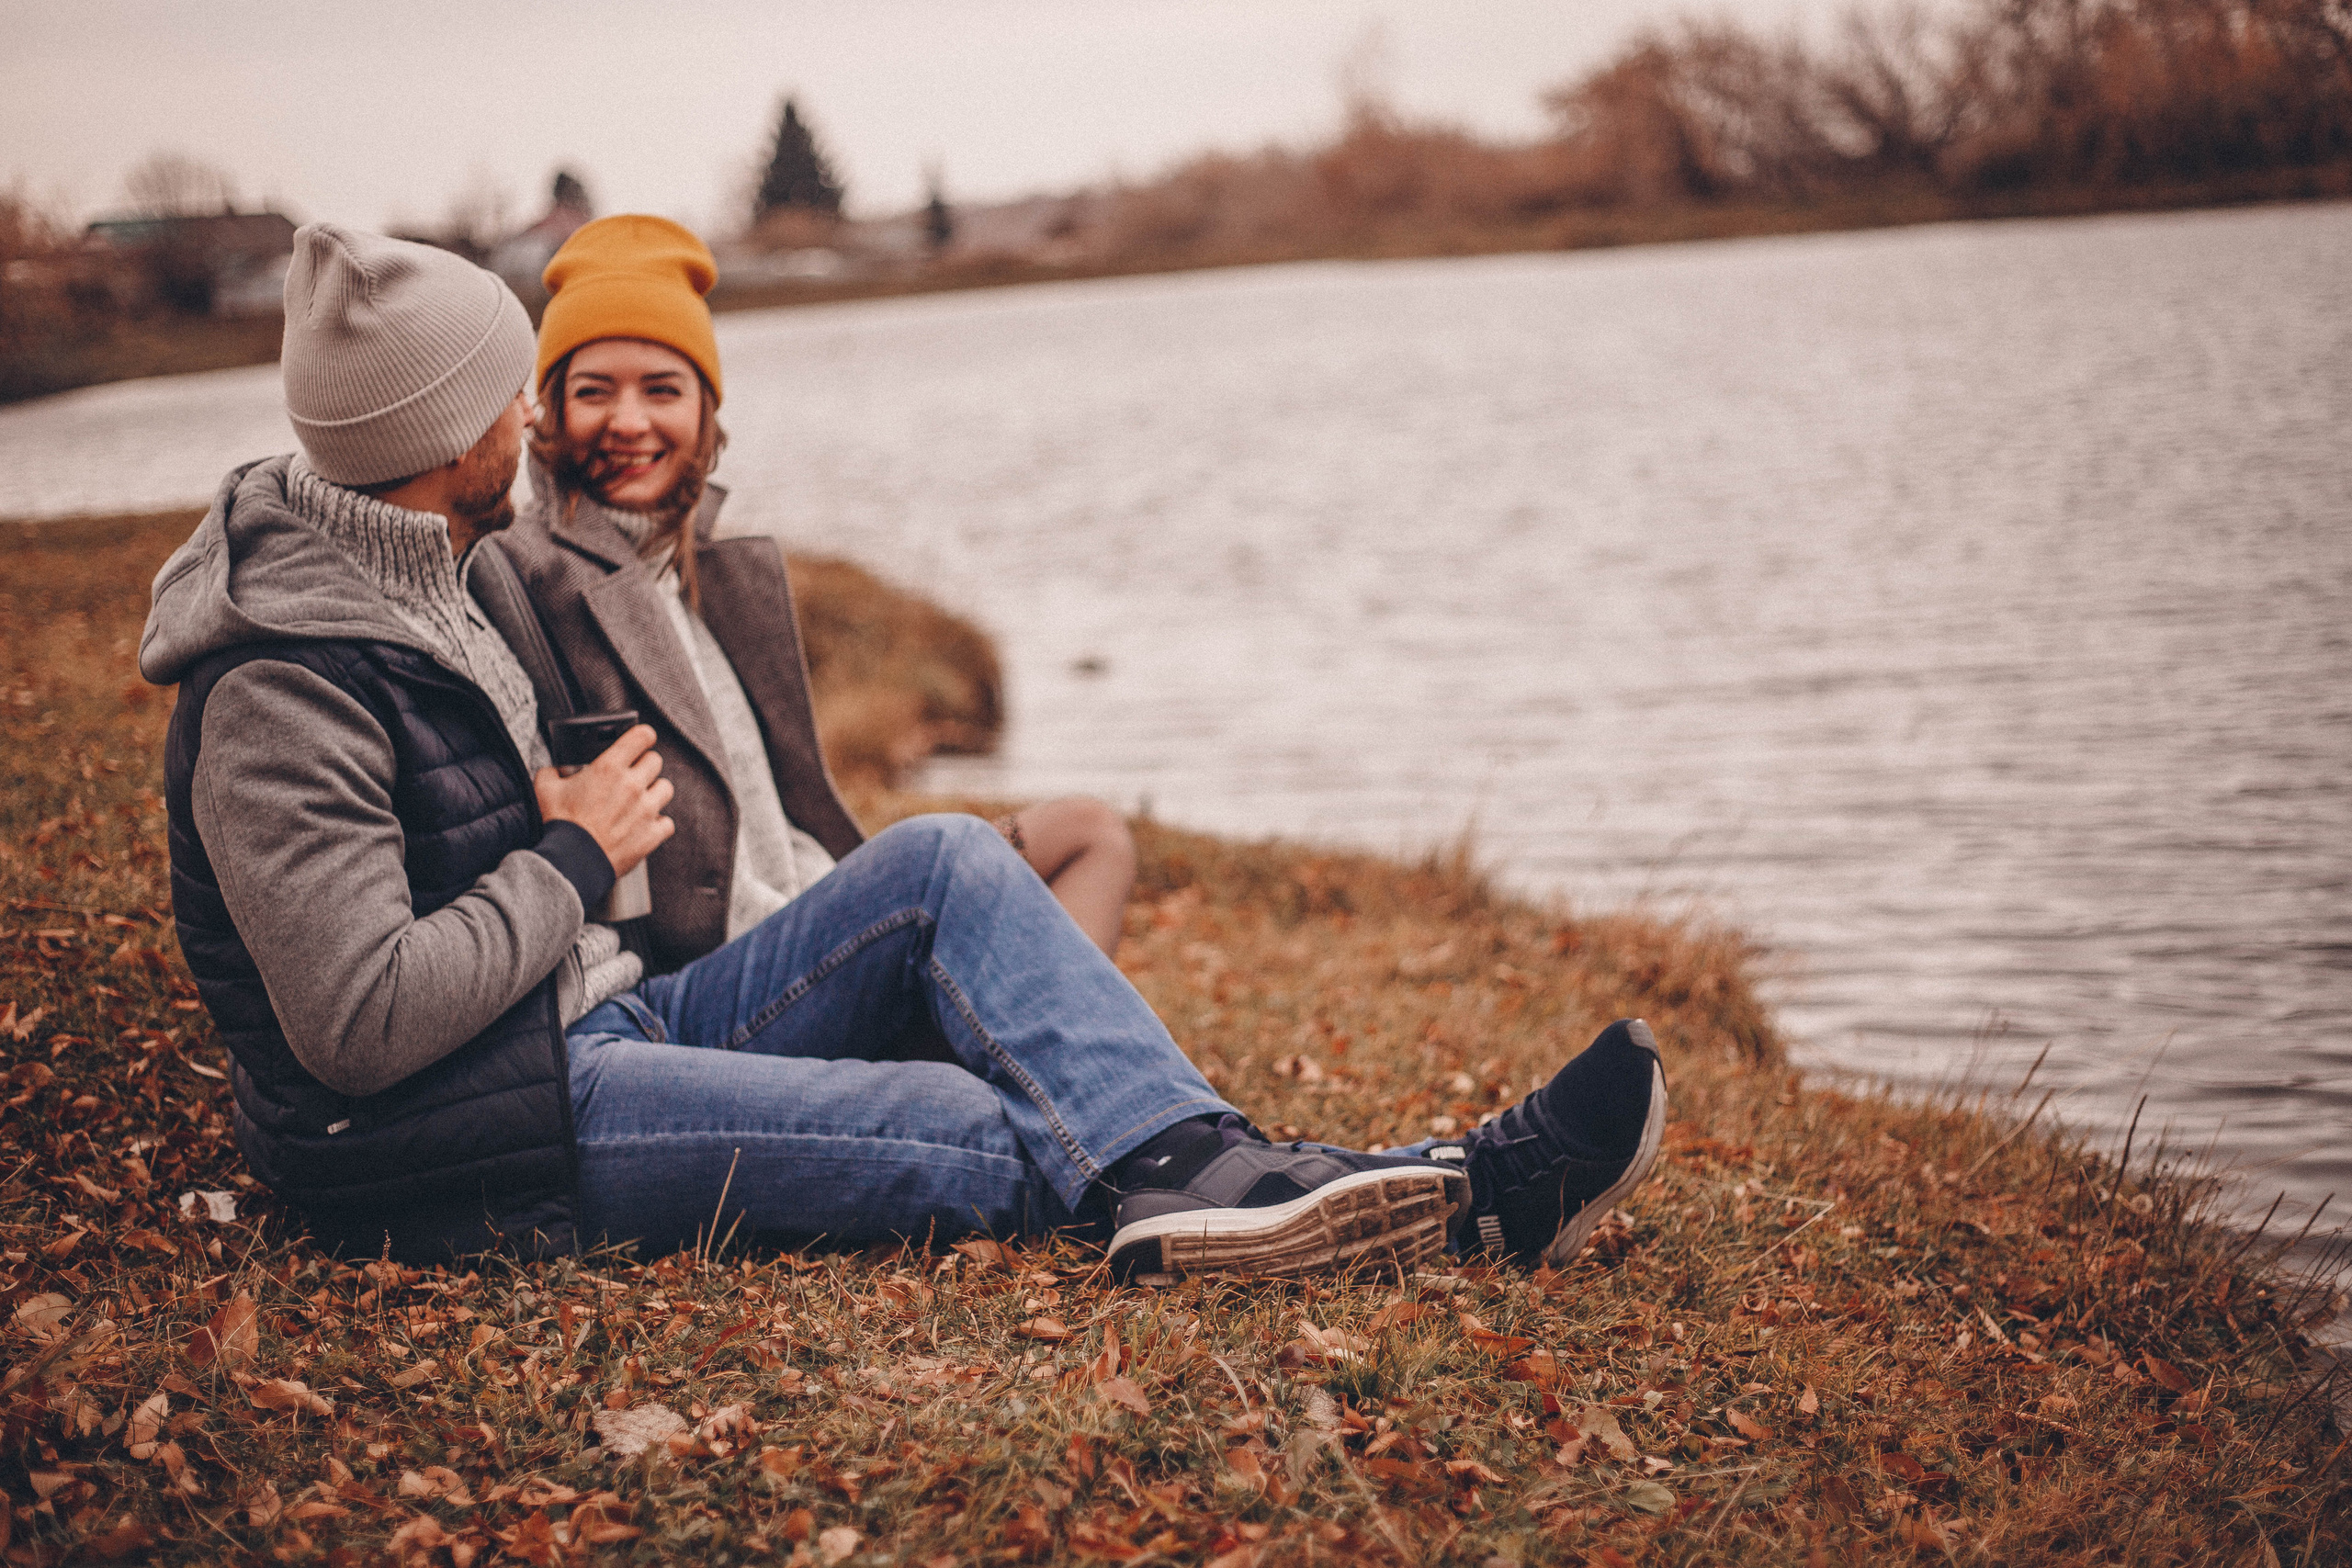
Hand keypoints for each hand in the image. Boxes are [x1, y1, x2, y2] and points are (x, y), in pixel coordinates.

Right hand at [534, 724, 674, 877]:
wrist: (572, 862)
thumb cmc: (560, 826)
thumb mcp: (545, 789)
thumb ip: (551, 772)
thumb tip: (555, 770)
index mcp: (609, 768)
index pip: (642, 736)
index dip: (642, 736)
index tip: (640, 740)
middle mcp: (632, 785)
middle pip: (655, 761)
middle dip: (644, 765)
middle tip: (633, 775)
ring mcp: (646, 810)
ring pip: (666, 788)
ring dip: (655, 792)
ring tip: (641, 800)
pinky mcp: (652, 834)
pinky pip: (667, 822)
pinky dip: (659, 824)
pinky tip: (644, 825)